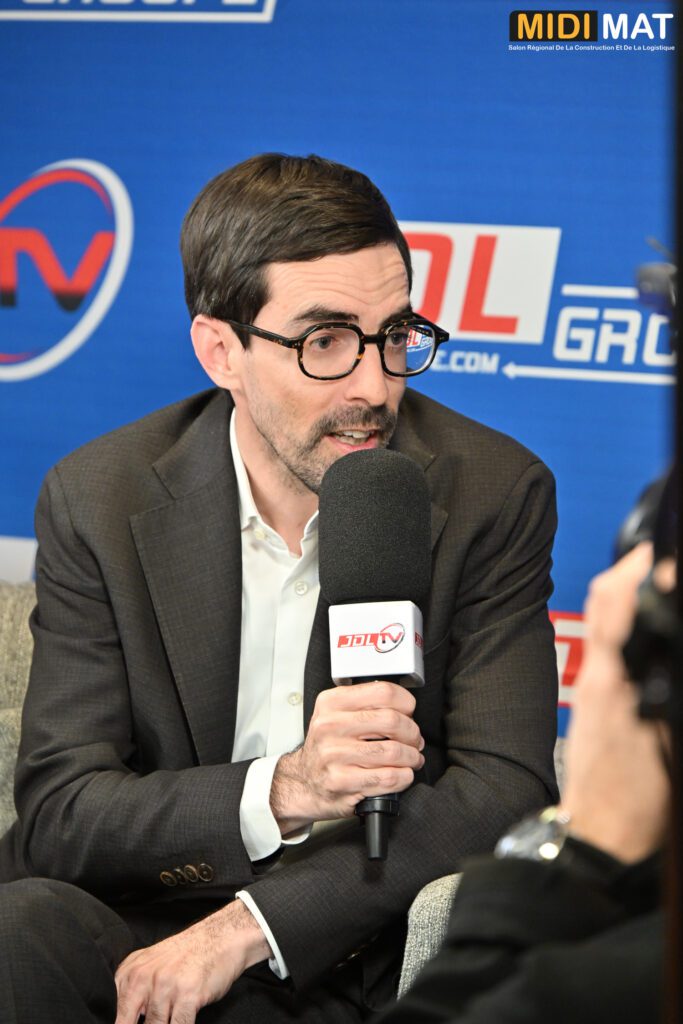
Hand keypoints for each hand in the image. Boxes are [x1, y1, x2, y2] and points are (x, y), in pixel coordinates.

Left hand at [114, 899, 270, 1023]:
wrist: (221, 937)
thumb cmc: (188, 954)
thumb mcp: (151, 965)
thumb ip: (134, 990)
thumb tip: (125, 1020)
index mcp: (131, 971)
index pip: (116, 1013)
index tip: (134, 1023)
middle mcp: (144, 977)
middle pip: (129, 1023)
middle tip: (154, 1022)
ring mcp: (166, 986)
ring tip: (169, 1018)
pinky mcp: (188, 994)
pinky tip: (182, 1021)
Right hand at [270, 680, 424, 833]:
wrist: (303, 783)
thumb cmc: (327, 748)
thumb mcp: (336, 715)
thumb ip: (365, 704)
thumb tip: (405, 708)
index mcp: (331, 703)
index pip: (383, 692)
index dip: (406, 703)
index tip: (409, 712)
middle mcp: (330, 726)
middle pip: (392, 721)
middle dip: (412, 733)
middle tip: (414, 739)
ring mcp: (334, 755)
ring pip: (394, 751)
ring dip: (412, 757)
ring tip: (411, 758)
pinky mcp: (342, 782)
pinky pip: (388, 778)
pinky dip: (404, 777)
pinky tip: (402, 774)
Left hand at [560, 543, 669, 862]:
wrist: (600, 835)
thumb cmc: (638, 801)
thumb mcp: (669, 743)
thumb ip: (668, 693)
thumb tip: (668, 649)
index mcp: (615, 684)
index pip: (616, 605)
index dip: (639, 572)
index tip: (662, 559)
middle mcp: (598, 676)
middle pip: (604, 599)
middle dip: (634, 567)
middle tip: (661, 558)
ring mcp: (592, 684)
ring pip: (603, 616)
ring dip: (628, 588)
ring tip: (656, 578)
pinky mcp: (593, 696)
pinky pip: (604, 639)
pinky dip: (623, 617)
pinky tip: (644, 623)